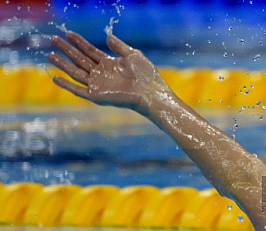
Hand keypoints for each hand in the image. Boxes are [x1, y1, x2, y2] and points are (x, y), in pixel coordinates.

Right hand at [48, 31, 169, 113]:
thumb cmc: (146, 75)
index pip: (89, 51)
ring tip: (49, 55)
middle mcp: (101, 74)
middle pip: (79, 59)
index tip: (67, 33)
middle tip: (53, 40)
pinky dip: (66, 85)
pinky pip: (78, 90)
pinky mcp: (97, 96)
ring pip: (75, 72)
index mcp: (109, 64)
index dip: (79, 42)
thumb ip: (119, 46)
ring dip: (62, 64)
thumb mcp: (133, 55)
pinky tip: (55, 77)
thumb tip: (107, 36)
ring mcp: (98, 85)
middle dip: (66, 50)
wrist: (150, 92)